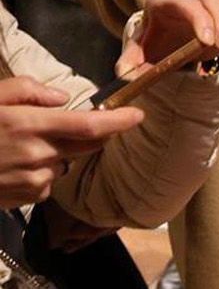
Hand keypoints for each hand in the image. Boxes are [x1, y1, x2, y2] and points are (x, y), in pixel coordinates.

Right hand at [0, 79, 143, 208]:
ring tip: (15, 149)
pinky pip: (49, 181)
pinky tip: (11, 167)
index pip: (88, 125)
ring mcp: (37, 179)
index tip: (137, 115)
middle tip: (61, 126)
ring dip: (54, 154)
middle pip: (85, 145)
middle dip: (87, 135)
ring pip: (64, 163)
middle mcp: (39, 154)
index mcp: (29, 125)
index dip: (117, 121)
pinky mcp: (32, 197)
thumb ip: (25, 91)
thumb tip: (61, 98)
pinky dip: (40, 172)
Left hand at [115, 0, 218, 79]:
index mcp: (163, 4)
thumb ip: (130, 64)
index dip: (198, 19)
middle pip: (209, 0)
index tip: (207, 41)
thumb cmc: (153, 46)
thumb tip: (125, 73)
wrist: (165, 43)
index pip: (184, 4)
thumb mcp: (139, 56)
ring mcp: (208, 5)